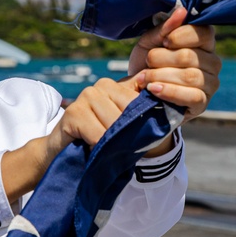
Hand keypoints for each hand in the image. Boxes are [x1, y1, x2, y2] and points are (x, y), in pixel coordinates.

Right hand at [1, 77, 139, 203]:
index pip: (142, 100)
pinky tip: (94, 150)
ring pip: (115, 125)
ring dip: (114, 144)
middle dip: (129, 135)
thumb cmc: (97, 138)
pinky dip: (100, 147)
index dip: (147, 122)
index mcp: (117, 85)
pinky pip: (98, 135)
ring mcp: (86, 96)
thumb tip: (173, 110)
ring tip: (107, 149)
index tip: (148, 136)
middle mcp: (102, 86)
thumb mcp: (122, 126)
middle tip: (123, 148)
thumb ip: (142, 114)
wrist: (62, 151)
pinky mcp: (73, 112)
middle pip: (130, 114)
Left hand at [128, 5, 220, 122]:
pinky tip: (153, 89)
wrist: (136, 93)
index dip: (181, 36)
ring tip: (144, 78)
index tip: (163, 42)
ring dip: (161, 76)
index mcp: (204, 43)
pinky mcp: (202, 104)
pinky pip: (192, 96)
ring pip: (190, 76)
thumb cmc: (147, 64)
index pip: (204, 33)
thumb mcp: (150, 43)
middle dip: (162, 59)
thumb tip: (182, 11)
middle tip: (147, 62)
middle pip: (191, 56)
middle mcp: (213, 63)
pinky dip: (169, 91)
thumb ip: (165, 28)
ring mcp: (210, 84)